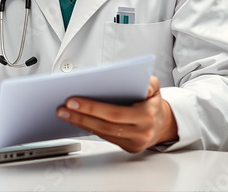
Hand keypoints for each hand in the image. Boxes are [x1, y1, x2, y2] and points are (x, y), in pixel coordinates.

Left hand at [56, 76, 177, 152]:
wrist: (164, 122)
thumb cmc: (153, 101)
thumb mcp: (154, 86)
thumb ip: (147, 81)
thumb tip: (135, 78)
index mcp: (146, 114)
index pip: (114, 112)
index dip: (92, 107)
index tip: (73, 100)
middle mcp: (141, 131)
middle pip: (105, 125)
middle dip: (81, 116)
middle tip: (63, 107)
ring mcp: (134, 142)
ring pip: (103, 134)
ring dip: (81, 123)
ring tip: (65, 113)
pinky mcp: (128, 148)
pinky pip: (106, 138)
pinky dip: (89, 128)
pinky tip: (77, 120)